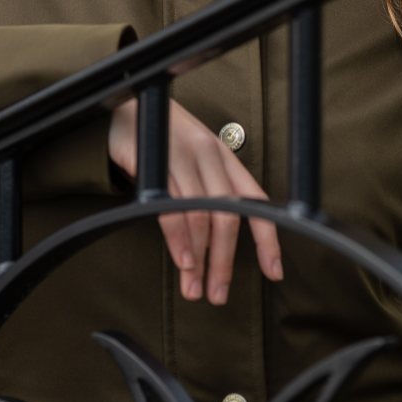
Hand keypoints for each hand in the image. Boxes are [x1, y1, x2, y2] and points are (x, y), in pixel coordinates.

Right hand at [108, 98, 282, 304]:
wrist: (128, 106)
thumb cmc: (165, 138)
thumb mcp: (196, 159)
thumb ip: (210, 191)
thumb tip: (220, 243)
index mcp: (224, 157)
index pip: (255, 201)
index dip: (267, 238)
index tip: (273, 272)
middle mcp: (209, 156)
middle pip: (227, 216)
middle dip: (224, 261)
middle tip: (218, 294)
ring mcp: (182, 158)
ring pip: (200, 216)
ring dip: (199, 259)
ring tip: (194, 289)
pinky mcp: (156, 163)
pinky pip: (171, 208)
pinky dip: (178, 240)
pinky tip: (182, 261)